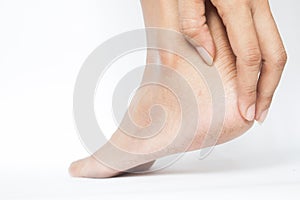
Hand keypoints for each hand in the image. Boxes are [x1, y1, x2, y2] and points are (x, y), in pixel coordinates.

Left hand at [178, 0, 286, 121]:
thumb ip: (193, 24)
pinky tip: (255, 75)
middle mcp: (255, 4)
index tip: (246, 110)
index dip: (248, 87)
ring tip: (261, 101)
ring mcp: (258, 3)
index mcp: (237, 3)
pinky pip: (266, 36)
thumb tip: (209, 56)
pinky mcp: (254, 4)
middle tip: (260, 114)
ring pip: (275, 46)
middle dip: (268, 89)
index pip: (249, 56)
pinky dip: (264, 60)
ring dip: (270, 77)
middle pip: (274, 55)